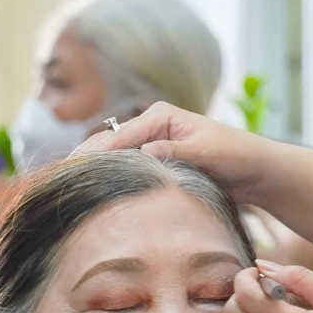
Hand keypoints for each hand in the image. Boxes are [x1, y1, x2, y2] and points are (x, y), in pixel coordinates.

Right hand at [75, 102, 274, 199]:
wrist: (256, 171)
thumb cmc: (236, 156)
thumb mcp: (207, 152)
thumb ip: (175, 151)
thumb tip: (143, 151)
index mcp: (160, 116)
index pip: (118, 136)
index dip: (93, 155)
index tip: (72, 171)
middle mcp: (150, 127)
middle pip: (107, 145)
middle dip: (83, 161)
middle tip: (56, 181)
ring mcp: (151, 145)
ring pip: (112, 158)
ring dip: (93, 172)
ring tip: (65, 189)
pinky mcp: (155, 163)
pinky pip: (125, 170)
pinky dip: (109, 180)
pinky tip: (92, 195)